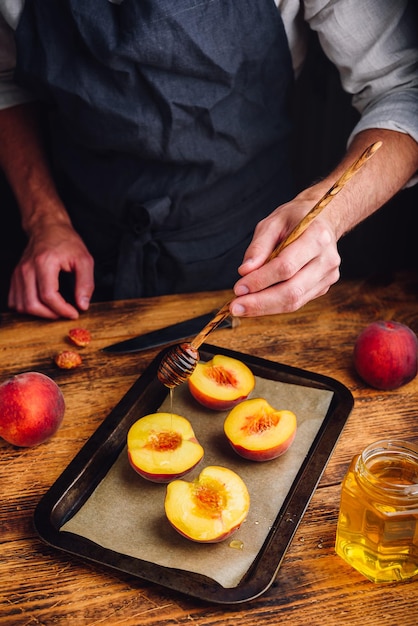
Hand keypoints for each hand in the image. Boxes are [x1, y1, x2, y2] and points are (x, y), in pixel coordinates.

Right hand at [8, 221, 94, 319]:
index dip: (62, 310)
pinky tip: (41, 305)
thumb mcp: (84, 259)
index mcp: (44, 263)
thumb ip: (86, 283)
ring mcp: (18, 273)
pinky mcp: (15, 277)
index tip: (74, 313)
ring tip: (55, 309)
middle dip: (50, 315)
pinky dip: (27, 308)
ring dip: (39, 314)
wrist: (48, 227)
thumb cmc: (66, 241)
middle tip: (65, 312)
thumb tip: (83, 304)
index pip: (48, 296)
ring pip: (21, 305)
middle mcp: (27, 269)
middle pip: (32, 304)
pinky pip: (14, 301)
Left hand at [230, 196, 340, 316]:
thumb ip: (258, 247)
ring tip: (242, 308)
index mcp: (317, 237)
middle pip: (292, 291)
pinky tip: (257, 303)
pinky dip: (274, 305)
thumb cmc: (295, 219)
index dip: (260, 280)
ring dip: (265, 308)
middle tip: (236, 307)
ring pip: (295, 302)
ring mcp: (328, 276)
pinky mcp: (323, 287)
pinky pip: (297, 302)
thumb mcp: (272, 223)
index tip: (239, 288)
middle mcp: (327, 259)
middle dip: (261, 302)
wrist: (323, 220)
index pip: (286, 266)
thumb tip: (244, 272)